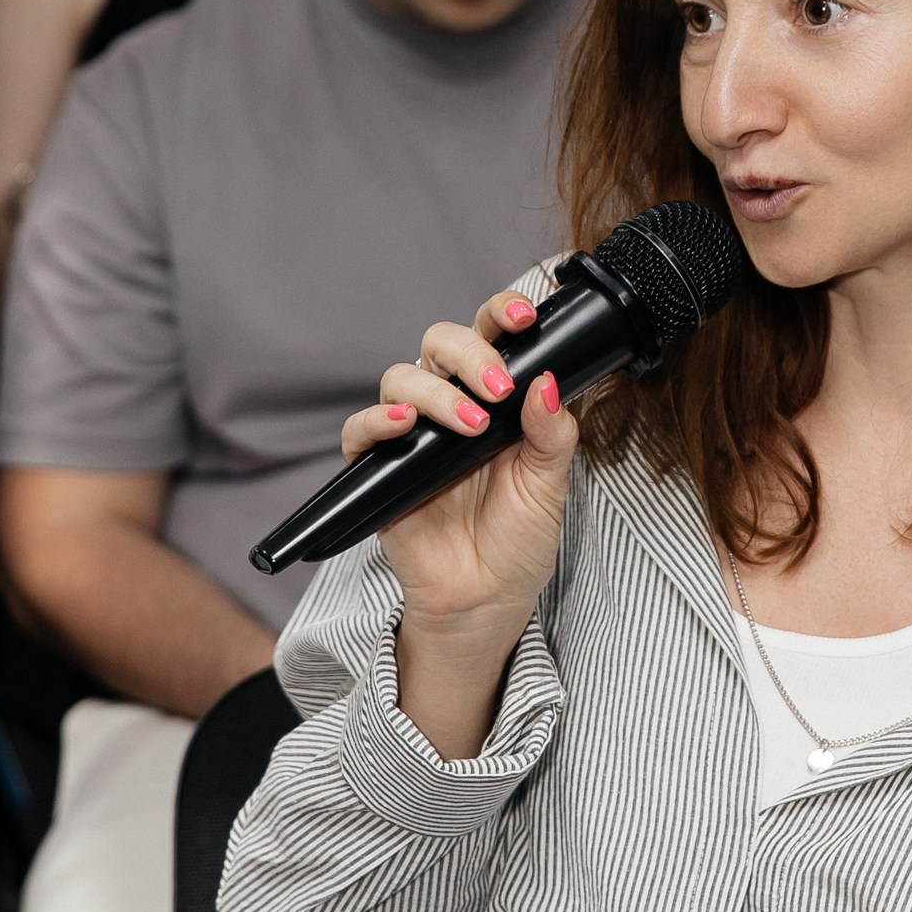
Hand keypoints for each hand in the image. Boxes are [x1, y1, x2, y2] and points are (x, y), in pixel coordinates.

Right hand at [342, 291, 579, 758]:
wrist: (488, 598)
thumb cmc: (519, 538)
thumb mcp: (550, 485)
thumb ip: (551, 432)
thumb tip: (546, 379)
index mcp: (494, 397)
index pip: (491, 336)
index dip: (503, 313)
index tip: (526, 317)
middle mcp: (450, 404)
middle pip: (440, 343)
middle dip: (470, 353)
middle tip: (498, 388)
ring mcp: (412, 433)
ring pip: (402, 377)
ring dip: (437, 393)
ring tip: (471, 427)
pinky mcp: (379, 468)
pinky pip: (359, 430)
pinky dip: (378, 420)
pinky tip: (406, 425)